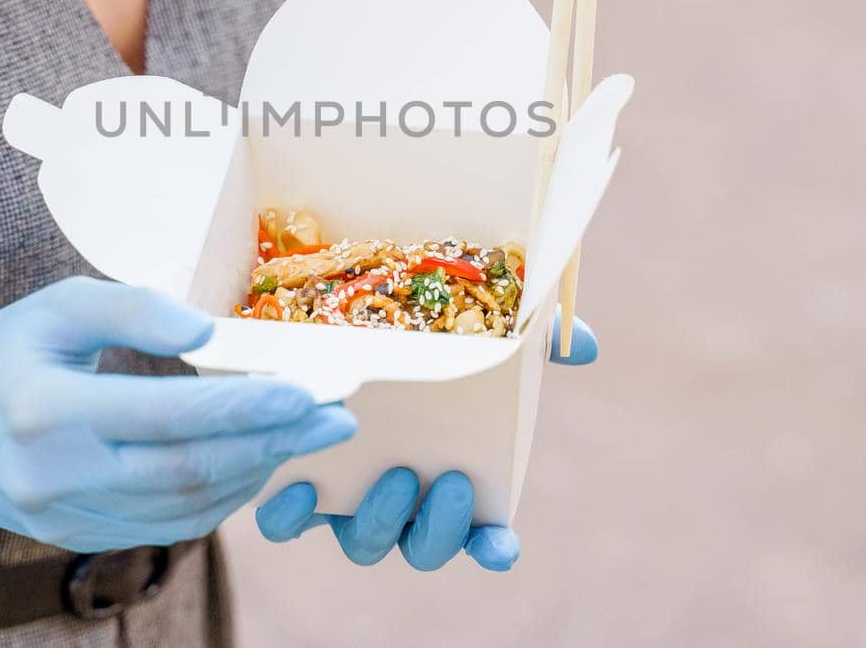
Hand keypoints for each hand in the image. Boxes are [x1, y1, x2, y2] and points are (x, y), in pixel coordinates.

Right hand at [0, 278, 355, 560]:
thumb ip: (130, 309)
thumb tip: (206, 333)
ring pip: (186, 505)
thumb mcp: (55, 307)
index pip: (161, 415)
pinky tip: (259, 460)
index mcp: (41, 410)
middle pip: (186, 469)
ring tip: (310, 434)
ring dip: (258, 470)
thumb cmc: (7, 355)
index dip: (239, 405)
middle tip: (335, 418)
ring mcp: (69, 518)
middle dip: (271, 443)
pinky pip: (172, 525)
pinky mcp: (85, 539)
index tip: (301, 389)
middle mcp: (54, 475)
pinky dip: (225, 495)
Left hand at [254, 309, 595, 570]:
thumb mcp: (475, 330)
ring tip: (393, 474)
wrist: (311, 318)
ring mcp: (342, 496)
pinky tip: (298, 485)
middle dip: (440, 529)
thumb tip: (582, 345)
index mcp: (446, 476)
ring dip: (380, 520)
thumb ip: (529, 341)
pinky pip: (283, 521)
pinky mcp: (286, 480)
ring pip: (361, 542)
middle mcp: (396, 499)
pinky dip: (290, 513)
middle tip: (450, 482)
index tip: (503, 547)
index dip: (493, 547)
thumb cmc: (412, 337)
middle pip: (421, 546)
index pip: (481, 533)